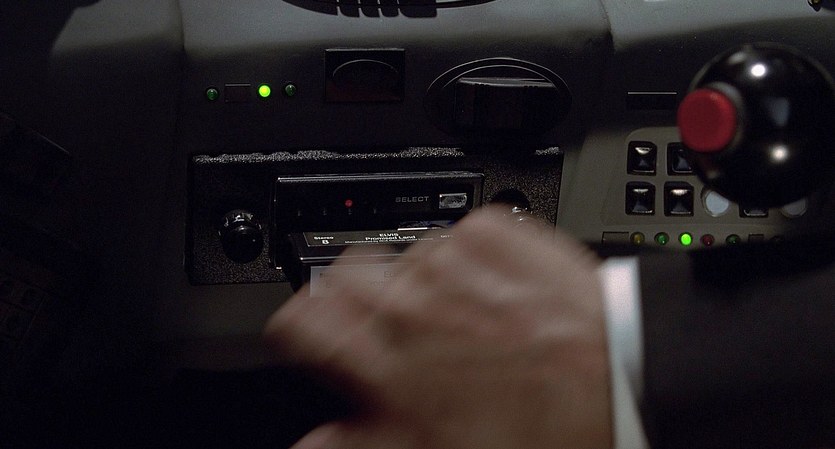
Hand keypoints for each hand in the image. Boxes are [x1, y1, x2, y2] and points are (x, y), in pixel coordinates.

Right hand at [264, 207, 611, 448]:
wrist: (626, 377)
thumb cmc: (545, 425)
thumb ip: (362, 444)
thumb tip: (315, 442)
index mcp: (390, 355)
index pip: (299, 318)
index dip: (300, 328)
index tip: (316, 336)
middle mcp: (413, 296)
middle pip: (342, 272)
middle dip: (356, 300)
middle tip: (394, 330)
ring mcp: (455, 257)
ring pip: (401, 255)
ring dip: (418, 283)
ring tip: (459, 316)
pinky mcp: (496, 228)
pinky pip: (455, 234)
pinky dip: (466, 260)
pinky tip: (494, 291)